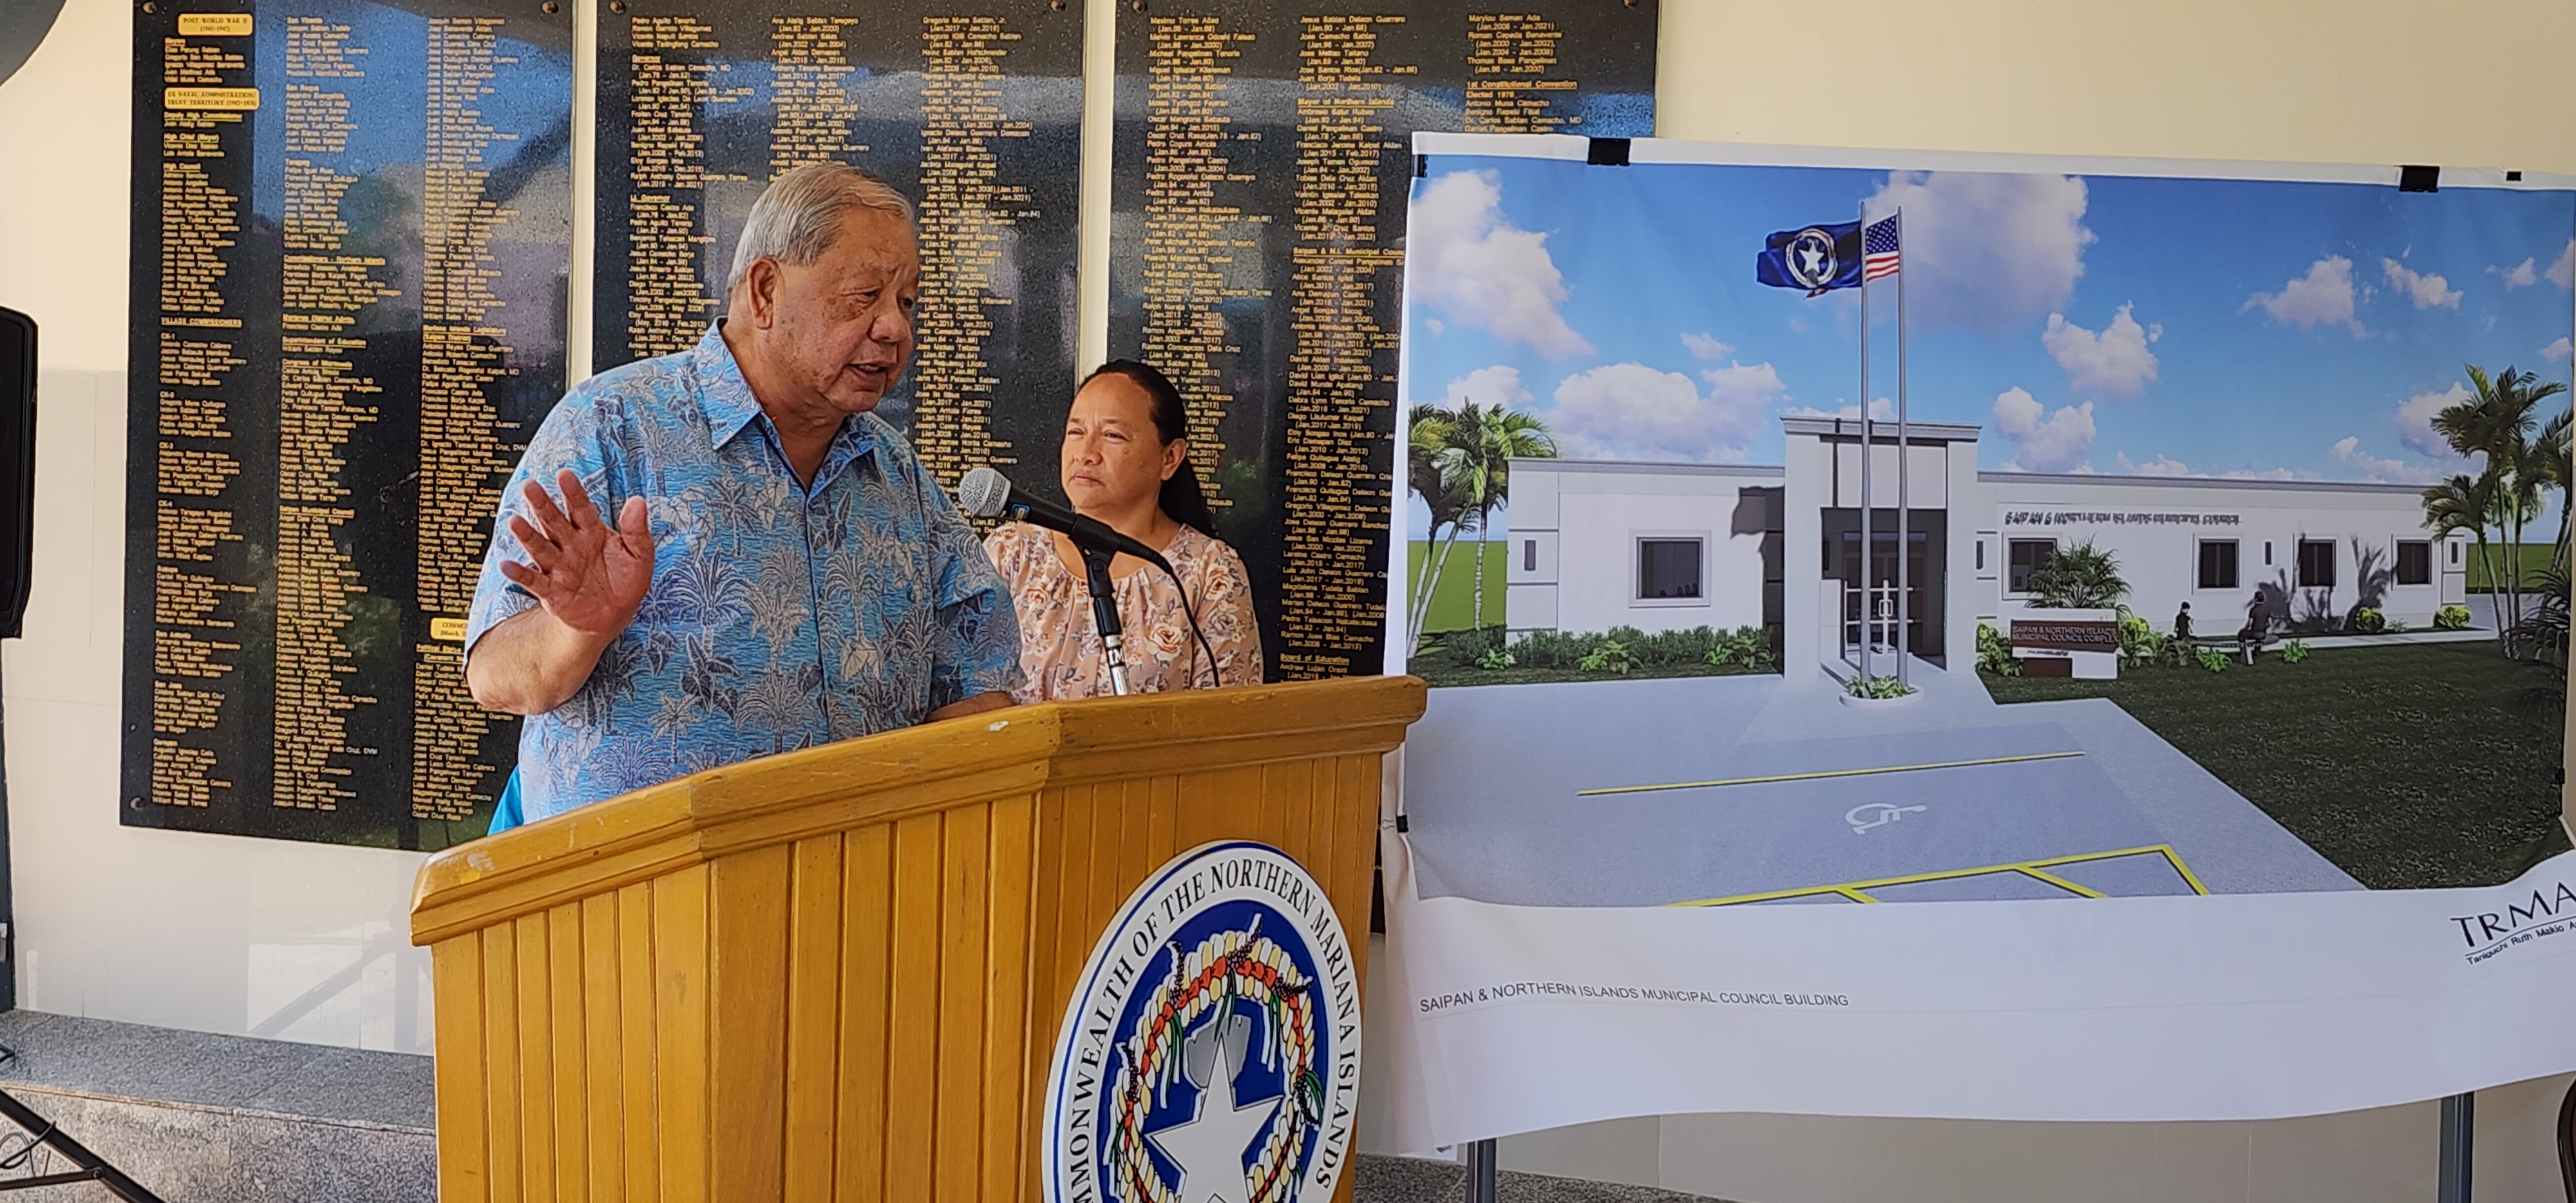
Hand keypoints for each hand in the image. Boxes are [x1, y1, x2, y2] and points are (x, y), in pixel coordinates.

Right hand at [496, 470, 654, 642]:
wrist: (614, 617)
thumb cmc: (626, 580)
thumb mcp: (639, 555)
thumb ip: (636, 530)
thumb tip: (638, 500)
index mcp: (591, 532)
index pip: (581, 508)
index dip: (573, 493)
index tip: (564, 474)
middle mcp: (571, 546)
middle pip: (554, 522)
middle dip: (543, 505)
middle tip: (530, 486)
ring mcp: (559, 567)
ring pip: (541, 547)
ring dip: (527, 535)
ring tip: (514, 521)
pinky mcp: (552, 591)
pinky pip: (534, 581)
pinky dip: (520, 574)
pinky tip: (506, 565)